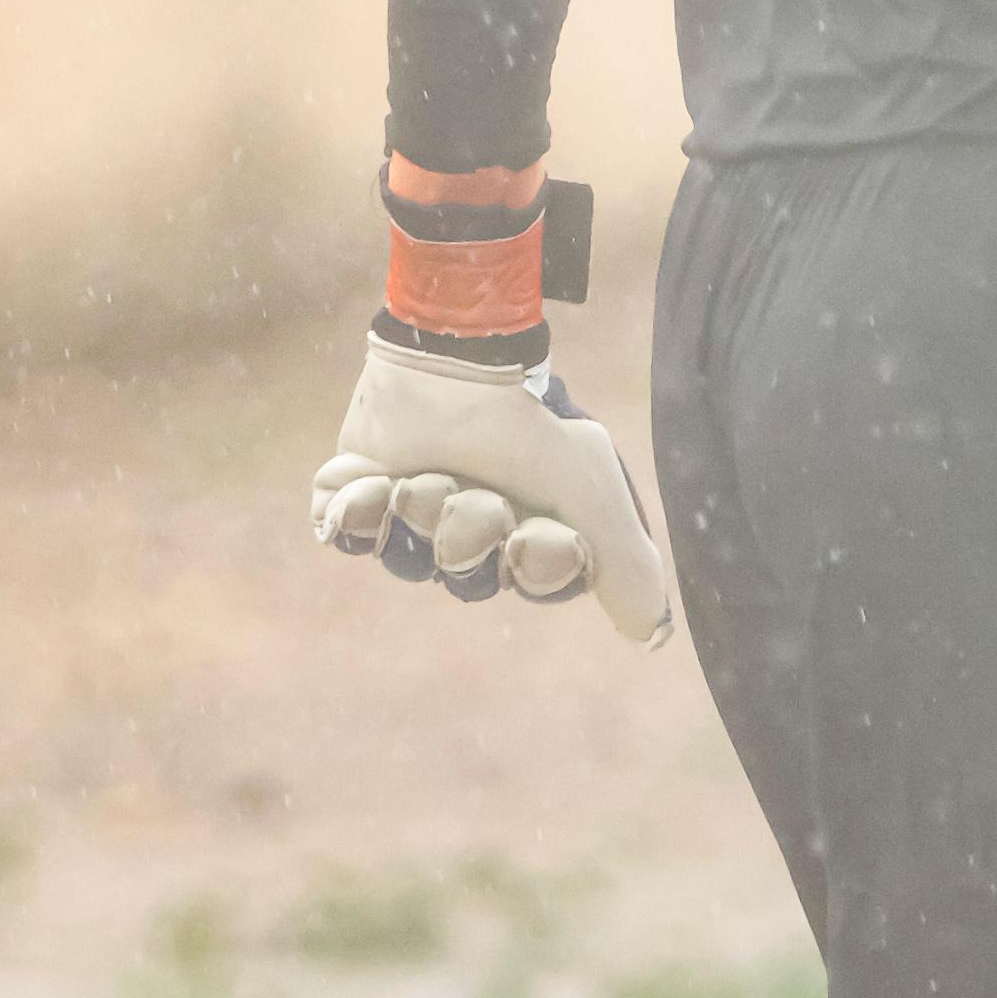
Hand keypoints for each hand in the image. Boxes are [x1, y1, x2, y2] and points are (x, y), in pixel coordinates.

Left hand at [310, 331, 673, 645]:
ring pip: (405, 557)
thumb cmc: (528, 424)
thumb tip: (655, 639)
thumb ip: (625, 562)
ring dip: (419, 517)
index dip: (535, 564)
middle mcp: (473, 528)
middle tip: (476, 498)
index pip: (536, 579)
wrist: (452, 358)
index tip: (536, 535)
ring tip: (415, 482)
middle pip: (466, 574)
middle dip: (471, 534)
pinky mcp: (358, 491)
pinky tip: (367, 486)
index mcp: (532, 527)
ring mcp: (412, 511)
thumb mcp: (591, 490)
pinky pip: (341, 530)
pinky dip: (352, 513)